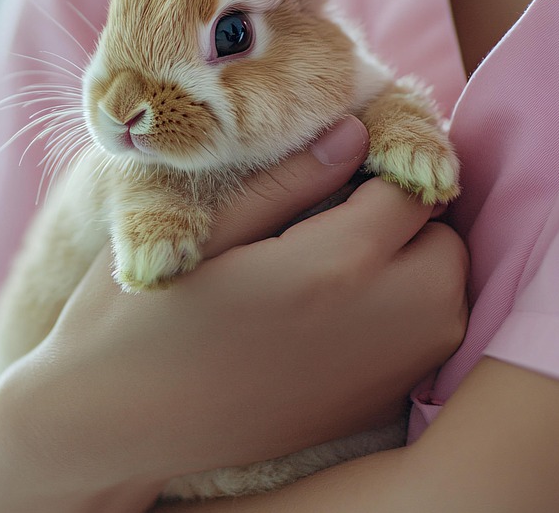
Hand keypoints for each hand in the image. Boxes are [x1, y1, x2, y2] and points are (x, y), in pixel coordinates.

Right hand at [5, 116, 468, 492]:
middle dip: (407, 218)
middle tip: (339, 209)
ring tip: (339, 256)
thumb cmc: (137, 319)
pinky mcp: (365, 412)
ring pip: (446, 301)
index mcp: (331, 267)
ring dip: (413, 268)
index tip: (341, 162)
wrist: (111, 427)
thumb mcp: (203, 230)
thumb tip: (353, 132)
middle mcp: (376, 327)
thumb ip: (287, 181)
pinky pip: (422, 348)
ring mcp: (376, 379)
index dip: (381, 164)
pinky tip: (335, 309)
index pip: (411, 188)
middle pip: (447, 246)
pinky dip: (404, 318)